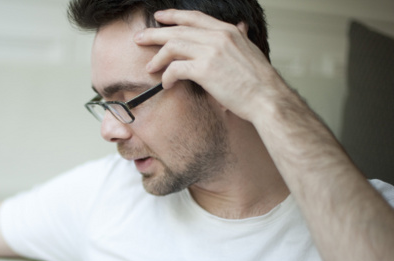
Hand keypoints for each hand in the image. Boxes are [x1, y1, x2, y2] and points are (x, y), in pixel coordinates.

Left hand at [134, 9, 291, 123]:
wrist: (267, 98)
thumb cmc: (258, 81)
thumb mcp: (250, 51)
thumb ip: (240, 39)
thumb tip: (241, 29)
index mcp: (228, 31)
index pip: (194, 17)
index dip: (174, 16)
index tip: (159, 18)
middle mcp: (218, 37)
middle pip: (178, 29)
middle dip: (155, 34)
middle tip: (139, 38)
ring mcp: (211, 51)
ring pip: (173, 46)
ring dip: (157, 58)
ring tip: (149, 67)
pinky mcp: (205, 69)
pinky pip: (175, 68)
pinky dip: (166, 76)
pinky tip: (165, 84)